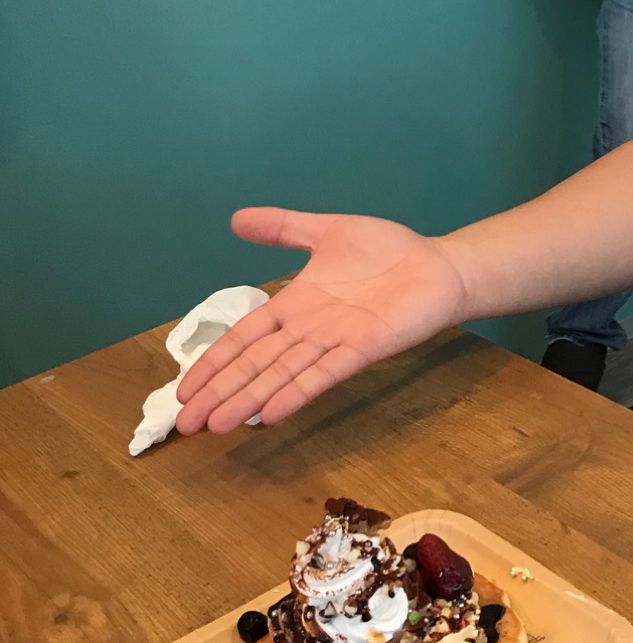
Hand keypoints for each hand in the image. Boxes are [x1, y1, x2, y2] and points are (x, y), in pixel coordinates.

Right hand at [175, 208, 467, 432]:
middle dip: (220, 391)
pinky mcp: (364, 348)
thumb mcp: (326, 231)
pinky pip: (325, 373)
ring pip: (282, 374)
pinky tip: (271, 413)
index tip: (183, 389)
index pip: (243, 338)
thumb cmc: (387, 251)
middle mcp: (308, 330)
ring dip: (249, 399)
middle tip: (186, 423)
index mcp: (294, 304)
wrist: (439, 264)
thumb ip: (283, 228)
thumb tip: (235, 218)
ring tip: (217, 424)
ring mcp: (334, 342)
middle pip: (255, 364)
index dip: (214, 362)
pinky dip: (297, 392)